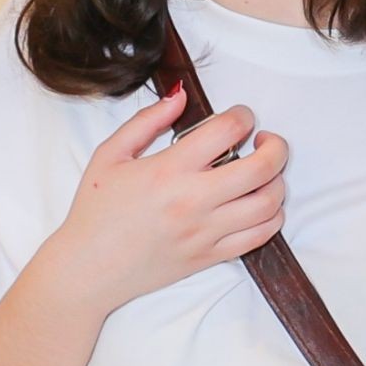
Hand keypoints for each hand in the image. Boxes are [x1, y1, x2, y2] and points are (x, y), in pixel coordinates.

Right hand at [43, 87, 291, 316]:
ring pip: (268, 204)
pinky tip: (258, 205)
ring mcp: (205, 232)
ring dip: (276, 182)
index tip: (239, 118)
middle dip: (276, 146)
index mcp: (168, 170)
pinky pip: (259, 237)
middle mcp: (193, 201)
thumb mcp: (110, 155)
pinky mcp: (210, 257)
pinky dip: (271, 217)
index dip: (243, 116)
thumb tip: (180, 96)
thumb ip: (147, 121)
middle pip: (262, 168)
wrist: (89, 268)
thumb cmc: (96, 212)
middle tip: (265, 141)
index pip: (226, 131)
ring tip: (263, 174)